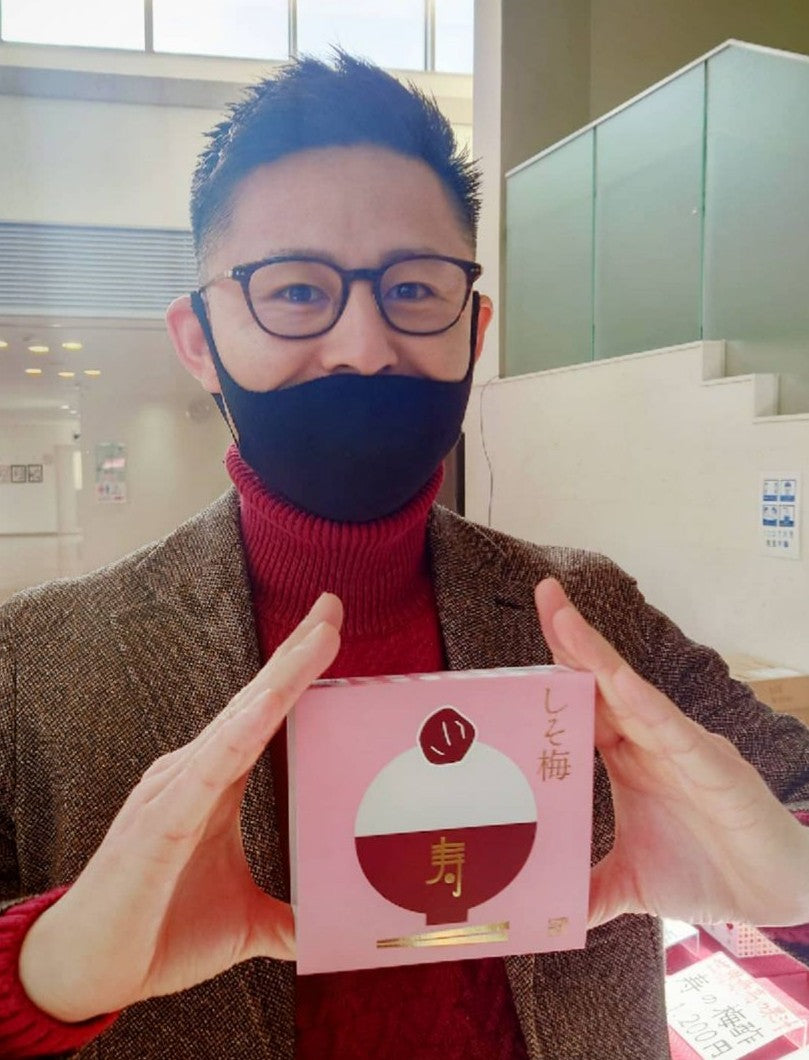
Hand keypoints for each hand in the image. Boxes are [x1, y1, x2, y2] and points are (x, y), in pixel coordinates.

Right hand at [18, 593, 342, 1021]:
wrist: (86, 974)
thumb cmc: (157, 933)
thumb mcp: (243, 923)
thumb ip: (285, 918)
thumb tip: (327, 928)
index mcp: (213, 784)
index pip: (261, 715)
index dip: (294, 672)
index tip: (330, 628)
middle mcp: (193, 773)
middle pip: (253, 702)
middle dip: (295, 655)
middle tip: (332, 607)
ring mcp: (174, 791)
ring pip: (237, 721)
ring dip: (282, 678)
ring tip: (322, 636)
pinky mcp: (160, 822)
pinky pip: (209, 768)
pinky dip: (242, 731)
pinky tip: (271, 703)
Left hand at [535, 578, 808, 929]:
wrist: (774, 897)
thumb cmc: (706, 872)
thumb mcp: (630, 884)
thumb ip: (587, 889)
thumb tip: (543, 911)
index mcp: (628, 756)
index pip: (583, 704)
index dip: (554, 672)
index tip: (516, 646)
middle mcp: (651, 740)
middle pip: (603, 680)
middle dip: (572, 638)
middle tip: (544, 593)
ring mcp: (681, 746)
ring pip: (633, 690)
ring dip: (596, 653)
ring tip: (563, 617)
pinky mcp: (713, 765)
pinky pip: (672, 727)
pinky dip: (643, 703)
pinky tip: (616, 679)